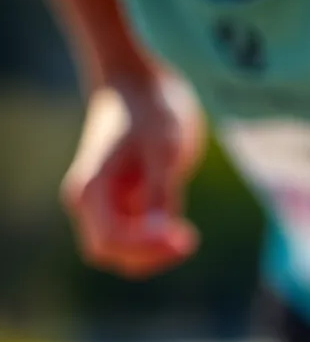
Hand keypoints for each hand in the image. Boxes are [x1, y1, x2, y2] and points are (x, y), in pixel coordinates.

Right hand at [61, 72, 204, 277]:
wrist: (141, 86)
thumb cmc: (151, 110)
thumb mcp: (164, 147)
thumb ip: (161, 191)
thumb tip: (162, 231)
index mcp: (90, 188)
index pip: (111, 241)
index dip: (147, 246)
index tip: (182, 232)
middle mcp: (90, 203)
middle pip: (112, 255)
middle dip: (150, 255)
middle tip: (187, 237)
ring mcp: (105, 206)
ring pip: (124, 254)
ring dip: (156, 253)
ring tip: (186, 233)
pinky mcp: (123, 208)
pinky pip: (136, 243)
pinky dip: (158, 244)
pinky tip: (181, 228)